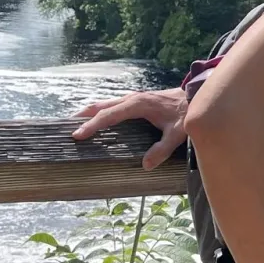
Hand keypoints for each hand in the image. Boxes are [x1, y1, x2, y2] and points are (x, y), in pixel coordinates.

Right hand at [72, 89, 188, 169]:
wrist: (196, 96)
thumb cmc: (186, 114)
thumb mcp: (176, 134)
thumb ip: (162, 149)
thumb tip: (145, 166)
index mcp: (137, 105)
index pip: (108, 115)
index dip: (92, 125)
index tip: (77, 135)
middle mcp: (132, 99)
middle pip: (101, 106)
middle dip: (83, 116)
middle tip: (67, 127)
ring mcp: (134, 98)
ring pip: (106, 103)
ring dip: (91, 112)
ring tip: (76, 123)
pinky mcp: (137, 100)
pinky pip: (114, 105)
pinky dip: (102, 111)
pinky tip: (99, 119)